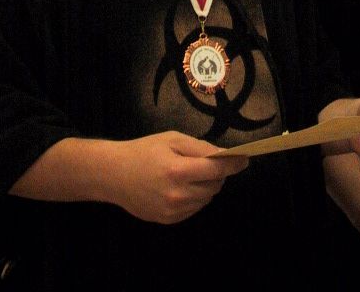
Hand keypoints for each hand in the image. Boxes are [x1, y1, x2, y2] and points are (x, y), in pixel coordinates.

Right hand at [109, 131, 247, 223]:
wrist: (114, 175)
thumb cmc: (144, 151)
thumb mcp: (171, 139)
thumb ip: (199, 148)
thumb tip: (224, 155)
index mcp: (178, 170)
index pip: (216, 170)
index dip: (233, 164)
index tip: (244, 159)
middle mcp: (177, 194)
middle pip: (214, 186)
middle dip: (218, 174)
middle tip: (210, 163)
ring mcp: (173, 211)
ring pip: (206, 199)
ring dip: (207, 186)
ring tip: (191, 173)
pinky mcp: (169, 220)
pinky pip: (194, 208)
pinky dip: (196, 197)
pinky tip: (182, 186)